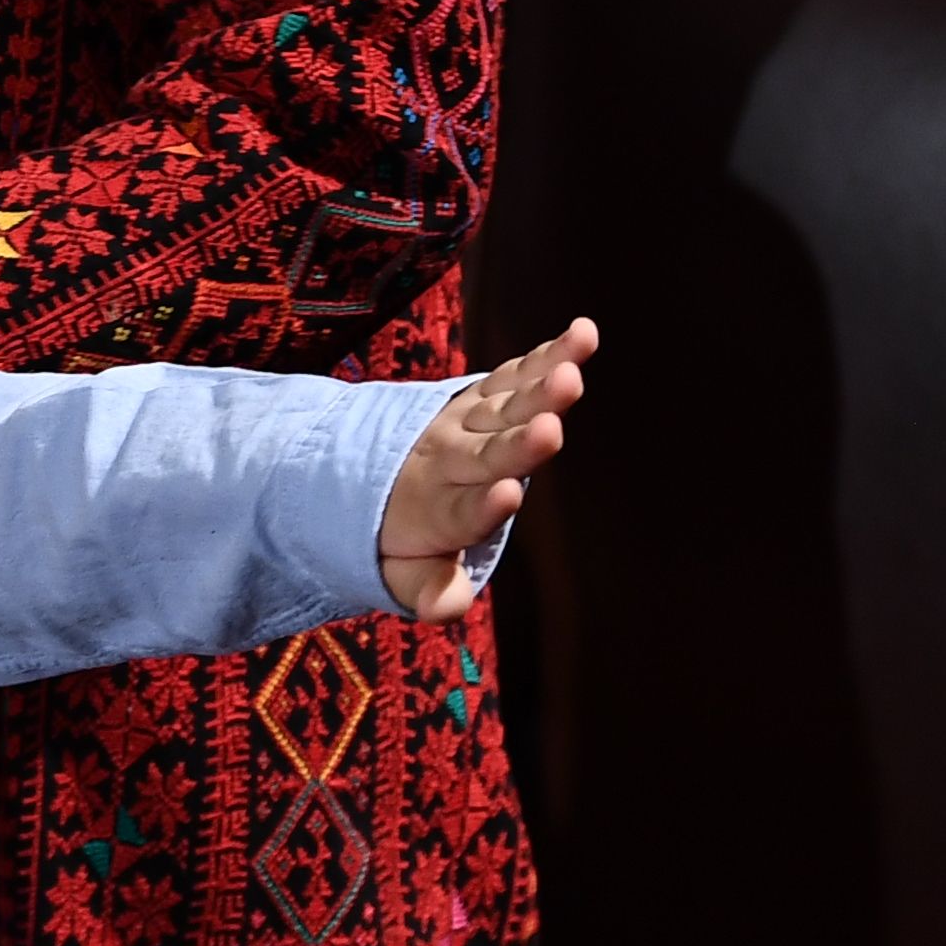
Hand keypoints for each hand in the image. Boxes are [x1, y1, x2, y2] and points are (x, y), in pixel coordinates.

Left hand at [378, 318, 596, 618]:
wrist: (362, 469)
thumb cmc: (402, 534)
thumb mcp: (402, 571)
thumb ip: (426, 589)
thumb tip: (445, 612)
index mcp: (434, 511)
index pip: (458, 513)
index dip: (480, 509)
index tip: (504, 497)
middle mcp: (450, 460)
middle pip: (487, 453)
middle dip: (518, 444)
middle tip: (549, 429)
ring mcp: (467, 423)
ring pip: (506, 406)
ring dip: (539, 389)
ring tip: (571, 371)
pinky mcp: (485, 396)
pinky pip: (517, 374)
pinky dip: (547, 354)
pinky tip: (582, 334)